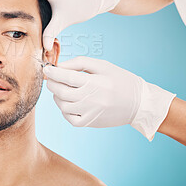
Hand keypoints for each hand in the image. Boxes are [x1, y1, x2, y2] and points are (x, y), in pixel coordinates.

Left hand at [43, 56, 175, 140]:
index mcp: (95, 83)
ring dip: (57, 96)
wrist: (139, 103)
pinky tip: (69, 102)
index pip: (66, 77)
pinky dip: (64, 110)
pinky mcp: (90, 122)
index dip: (53, 73)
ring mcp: (90, 113)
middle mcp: (91, 99)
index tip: (46, 69)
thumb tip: (59, 66)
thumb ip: (79, 63)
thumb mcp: (102, 65)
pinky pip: (69, 118)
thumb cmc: (120, 79)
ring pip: (62, 105)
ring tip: (62, 89)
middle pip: (61, 92)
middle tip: (51, 78)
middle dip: (52, 83)